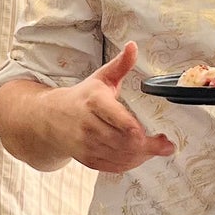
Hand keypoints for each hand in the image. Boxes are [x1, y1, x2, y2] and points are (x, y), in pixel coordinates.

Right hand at [51, 42, 175, 174]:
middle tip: (164, 144)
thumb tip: (133, 47)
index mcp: (94, 102)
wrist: (50, 118)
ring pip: (121, 157)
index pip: (122, 123)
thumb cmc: (81, 97)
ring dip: (142, 156)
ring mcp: (86, 144)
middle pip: (125, 143)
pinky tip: (138, 156)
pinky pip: (113, 167)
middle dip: (149, 147)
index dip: (142, 133)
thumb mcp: (101, 78)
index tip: (161, 136)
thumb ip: (120, 65)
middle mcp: (88, 125)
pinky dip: (129, 164)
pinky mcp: (86, 159)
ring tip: (153, 148)